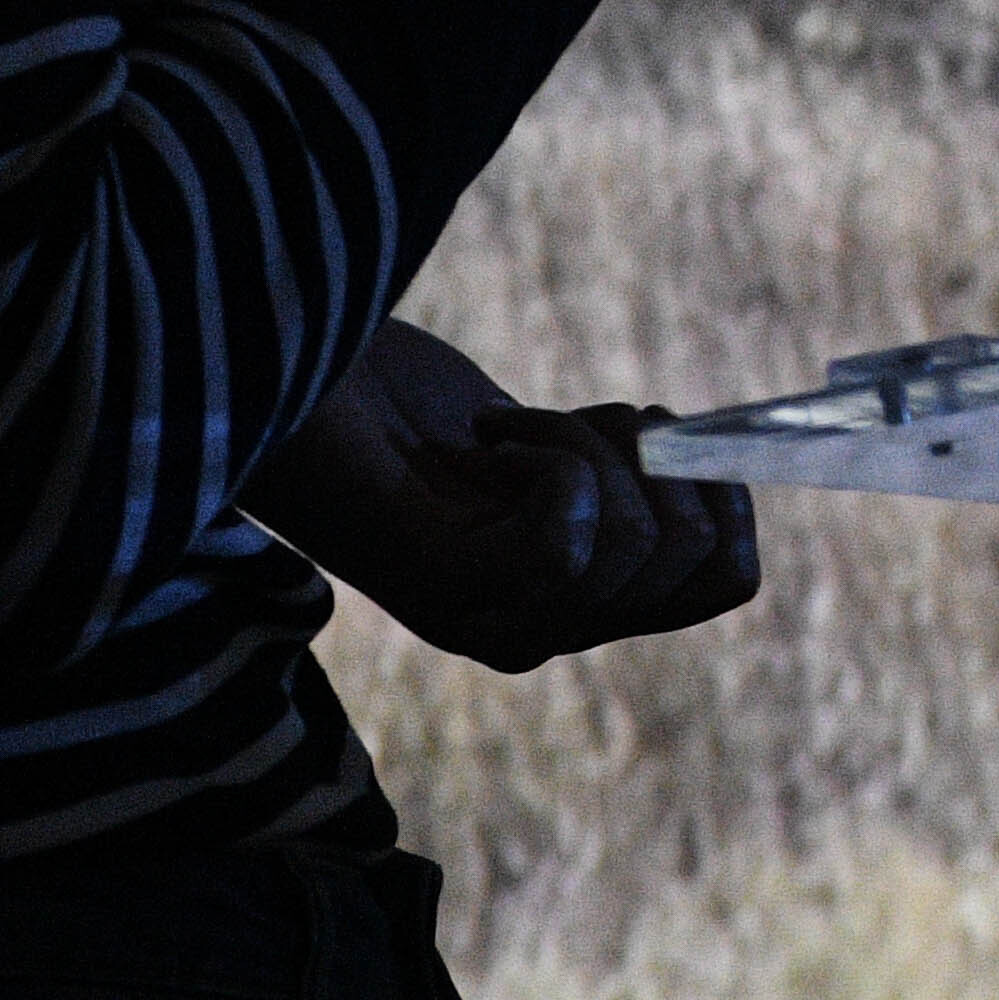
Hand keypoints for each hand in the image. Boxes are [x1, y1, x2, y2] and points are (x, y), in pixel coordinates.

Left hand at [246, 322, 761, 674]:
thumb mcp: (535, 435)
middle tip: (556, 422)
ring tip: (502, 429)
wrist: (272, 370)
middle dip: (658, 458)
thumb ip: (612, 470)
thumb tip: (718, 455)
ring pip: (645, 541)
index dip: (718, 484)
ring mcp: (492, 616)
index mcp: (567, 600)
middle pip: (697, 560)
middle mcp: (537, 629)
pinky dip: (552, 452)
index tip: (634, 426)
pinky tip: (482, 440)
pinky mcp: (447, 584)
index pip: (726, 579)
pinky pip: (577, 531)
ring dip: (591, 443)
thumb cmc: (389, 396)